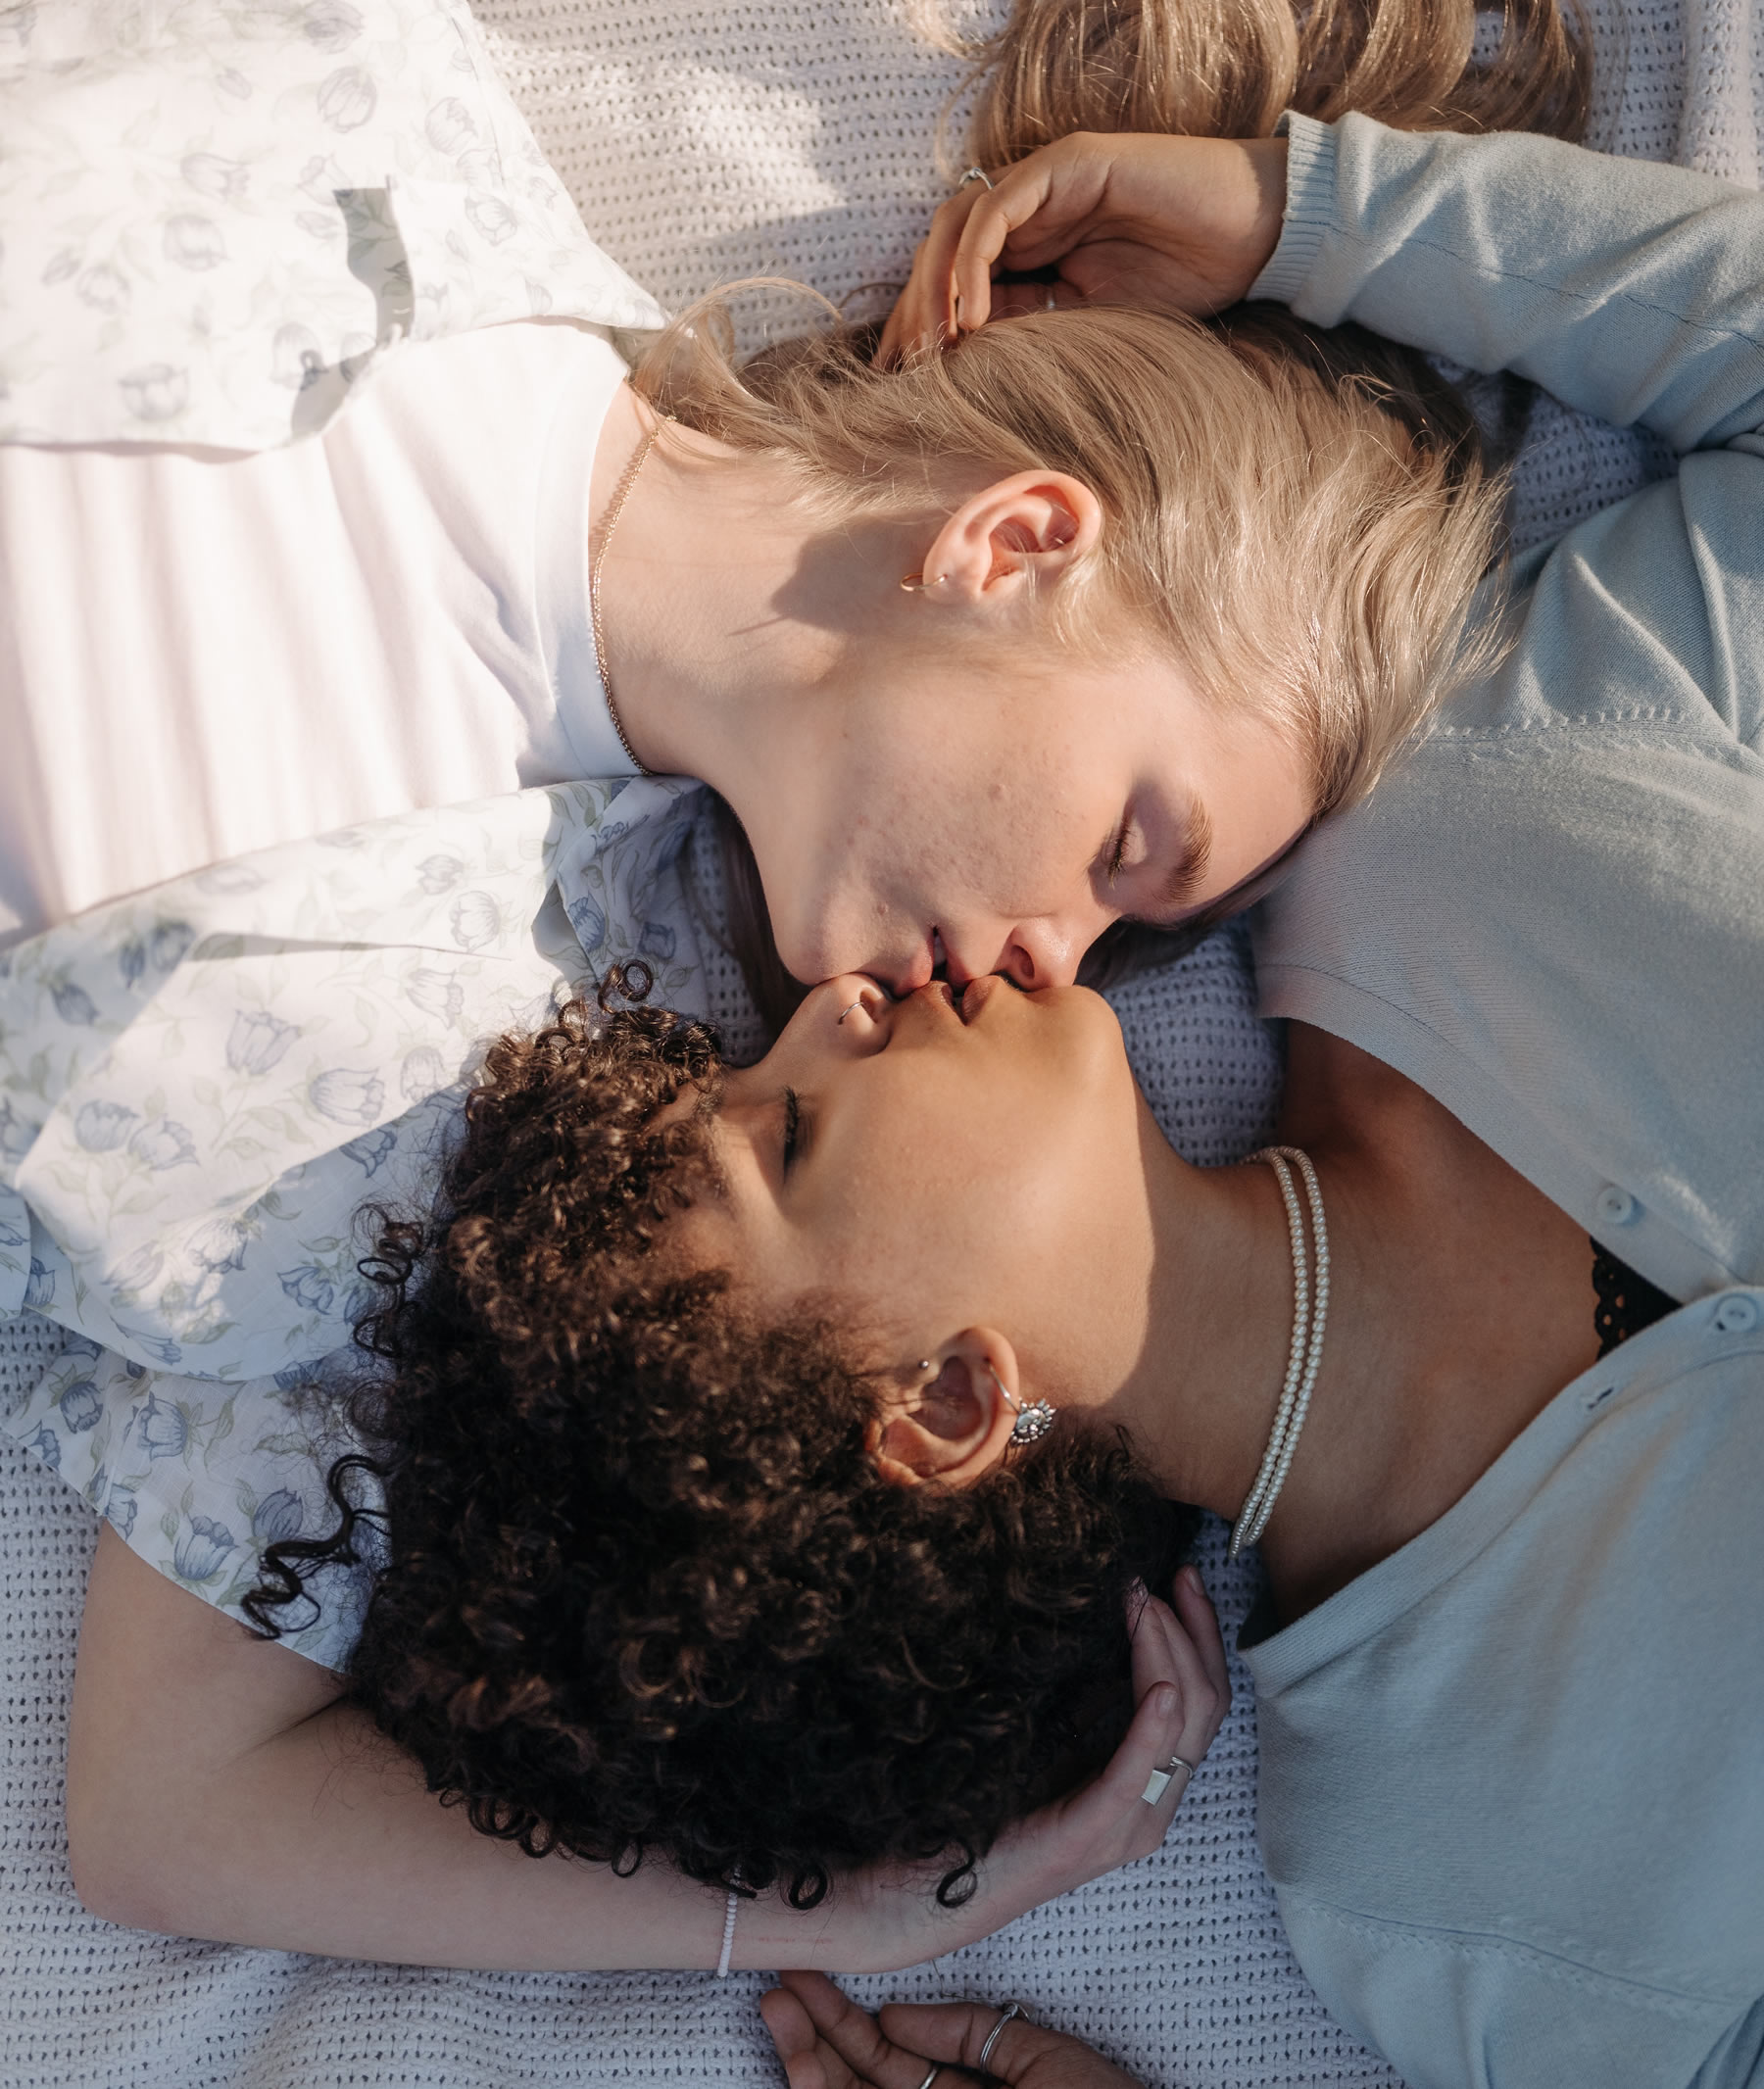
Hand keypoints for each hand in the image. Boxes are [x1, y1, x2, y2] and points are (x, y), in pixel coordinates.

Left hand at [749, 1566, 1228, 1973]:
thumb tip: (1108, 1620)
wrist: (933, 1885)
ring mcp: (1125, 1827)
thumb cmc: (991, 1805)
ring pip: (1184, 1731)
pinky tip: (1158, 1689)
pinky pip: (1134, 1776)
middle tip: (1166, 1577)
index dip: (1202, 1634)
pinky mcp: (1086, 1836)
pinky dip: (1152, 1729)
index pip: (1205, 1700)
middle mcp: (1152, 1810)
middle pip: (1206, 1709)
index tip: (1182, 1577)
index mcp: (1149, 1787)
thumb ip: (1091, 1701)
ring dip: (1168, 1654)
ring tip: (1144, 1605)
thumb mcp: (1054, 1738)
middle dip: (1194, 1633)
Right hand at [762, 1971, 1143, 2088]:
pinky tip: (802, 2075)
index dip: (847, 2022)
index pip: (892, 2064)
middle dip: (813, 2039)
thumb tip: (893, 2015)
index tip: (809, 1976)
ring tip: (778, 2011)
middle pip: (859, 2087)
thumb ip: (973, 2031)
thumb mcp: (1045, 2061)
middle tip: (776, 1987)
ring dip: (805, 2067)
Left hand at [877, 132, 1288, 364]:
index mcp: (1033, 248)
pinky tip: (975, 313)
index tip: (900, 382)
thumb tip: (966, 365)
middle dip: (914, 310)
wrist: (1255, 237)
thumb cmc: (1187, 280)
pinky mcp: (1067, 165)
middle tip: (903, 370)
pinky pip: (998, 209)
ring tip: (936, 344)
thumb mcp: (1093, 324)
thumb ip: (1033, 328)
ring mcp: (1045, 183)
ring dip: (935, 286)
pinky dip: (975, 261)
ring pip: (957, 224)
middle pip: (941, 250)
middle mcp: (1029, 210)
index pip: (954, 281)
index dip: (922, 326)